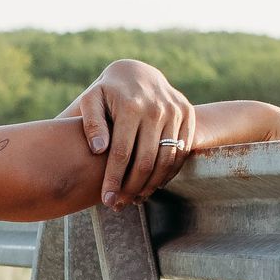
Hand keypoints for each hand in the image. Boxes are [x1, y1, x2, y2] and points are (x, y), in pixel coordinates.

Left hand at [69, 60, 196, 203]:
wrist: (137, 74)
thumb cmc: (108, 93)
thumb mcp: (92, 100)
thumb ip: (91, 123)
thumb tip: (99, 149)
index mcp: (131, 106)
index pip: (123, 153)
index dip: (114, 180)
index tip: (107, 199)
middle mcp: (157, 109)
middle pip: (146, 161)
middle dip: (132, 188)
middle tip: (119, 205)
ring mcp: (176, 112)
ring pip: (166, 160)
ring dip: (151, 185)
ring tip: (135, 199)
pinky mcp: (188, 115)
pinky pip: (181, 152)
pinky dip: (169, 173)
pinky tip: (153, 185)